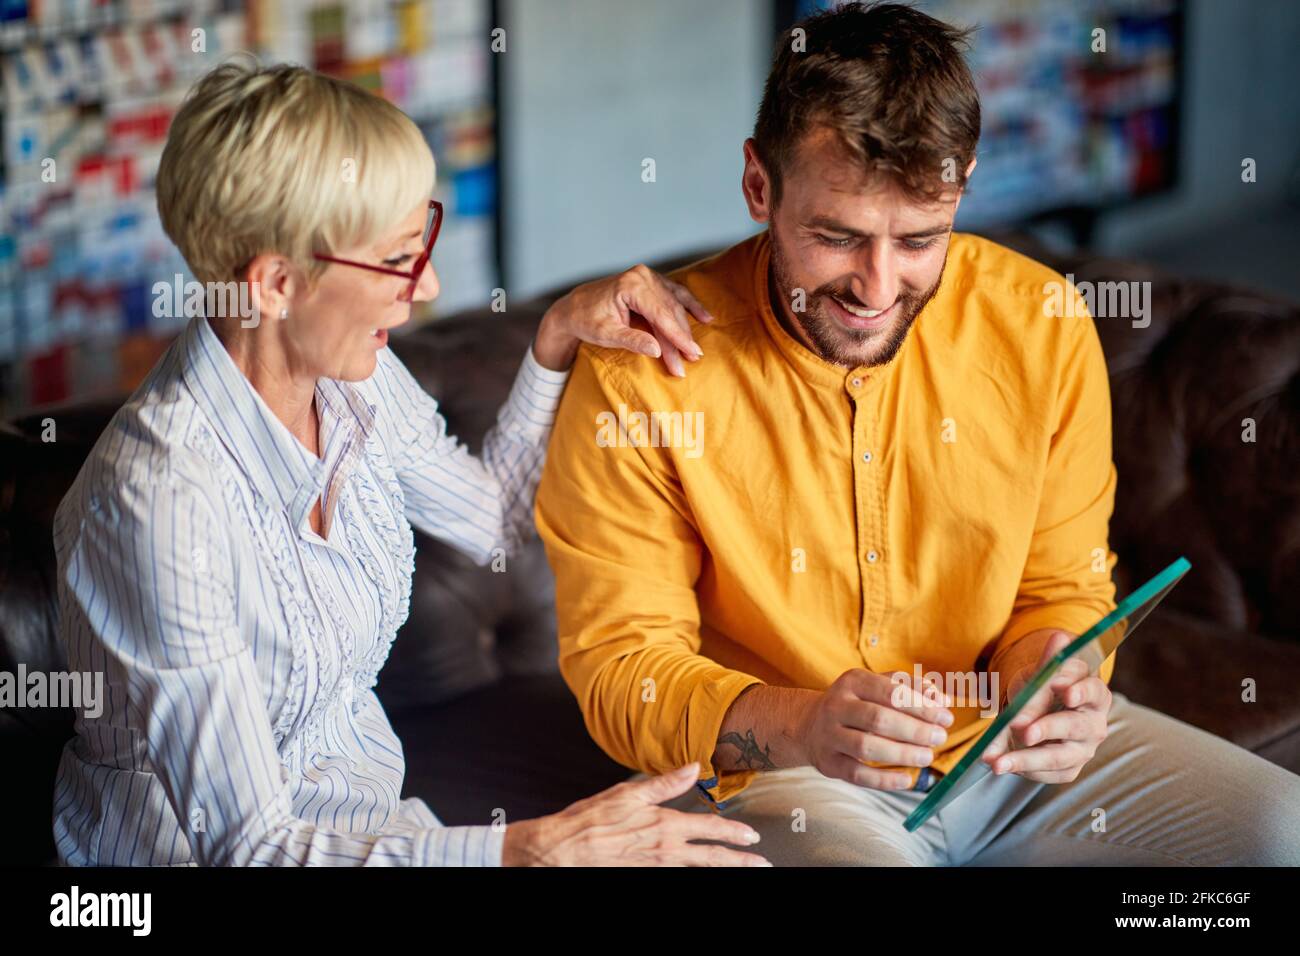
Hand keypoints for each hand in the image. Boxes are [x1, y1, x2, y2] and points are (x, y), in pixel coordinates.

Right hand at [500, 763, 769, 865]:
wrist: (564, 849)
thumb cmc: (591, 820)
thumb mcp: (628, 793)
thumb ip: (665, 783)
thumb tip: (694, 767)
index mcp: (664, 826)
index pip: (709, 830)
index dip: (734, 834)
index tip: (753, 838)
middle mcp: (665, 851)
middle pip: (711, 859)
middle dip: (739, 862)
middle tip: (761, 864)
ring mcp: (656, 868)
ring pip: (698, 871)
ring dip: (722, 871)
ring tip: (740, 871)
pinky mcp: (644, 875)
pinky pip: (677, 877)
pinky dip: (694, 876)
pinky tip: (700, 874)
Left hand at [532, 264, 713, 375]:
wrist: (574, 307)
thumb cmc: (587, 320)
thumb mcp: (606, 335)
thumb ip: (632, 340)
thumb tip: (657, 350)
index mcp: (630, 285)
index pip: (661, 314)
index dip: (677, 337)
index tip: (691, 354)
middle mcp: (642, 276)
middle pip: (669, 311)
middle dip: (681, 338)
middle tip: (691, 360)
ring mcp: (648, 276)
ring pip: (674, 304)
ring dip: (686, 327)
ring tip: (696, 348)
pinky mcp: (651, 281)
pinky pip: (675, 294)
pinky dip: (689, 306)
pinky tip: (704, 316)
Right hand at [797, 668, 954, 790]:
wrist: (809, 725)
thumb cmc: (855, 704)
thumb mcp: (876, 686)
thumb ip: (910, 688)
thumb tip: (943, 699)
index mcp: (852, 681)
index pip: (890, 691)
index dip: (921, 706)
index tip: (946, 718)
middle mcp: (836, 706)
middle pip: (878, 718)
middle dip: (915, 730)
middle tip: (940, 738)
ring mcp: (829, 735)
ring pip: (866, 747)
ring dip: (902, 753)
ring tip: (927, 756)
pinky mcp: (828, 762)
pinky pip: (857, 774)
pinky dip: (884, 779)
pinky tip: (907, 779)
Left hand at [981, 629, 1110, 783]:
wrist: (1038, 713)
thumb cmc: (1043, 689)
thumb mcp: (1041, 673)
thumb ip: (1048, 662)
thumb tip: (1059, 638)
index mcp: (1094, 693)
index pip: (1090, 689)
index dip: (1077, 688)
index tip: (1059, 685)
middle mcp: (1094, 723)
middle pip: (1075, 725)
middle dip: (1047, 727)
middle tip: (1023, 729)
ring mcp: (1084, 749)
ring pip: (1059, 756)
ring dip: (1026, 758)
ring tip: (997, 761)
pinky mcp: (1069, 769)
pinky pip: (1047, 773)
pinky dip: (1022, 770)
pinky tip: (1000, 764)